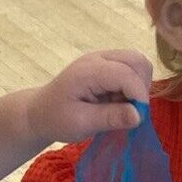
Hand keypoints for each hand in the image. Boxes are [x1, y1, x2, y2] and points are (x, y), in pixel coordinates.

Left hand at [25, 50, 153, 143]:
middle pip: (137, 61)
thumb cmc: (56, 119)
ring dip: (138, 85)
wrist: (40, 112)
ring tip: (122, 105)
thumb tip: (139, 115)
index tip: (137, 118)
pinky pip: (132, 68)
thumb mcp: (80, 124)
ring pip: (138, 62)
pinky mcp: (107, 64)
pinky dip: (133, 85)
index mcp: (88, 71)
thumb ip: (110, 118)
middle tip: (129, 110)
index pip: (126, 74)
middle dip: (141, 87)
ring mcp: (103, 58)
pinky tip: (117, 100)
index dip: (138, 96)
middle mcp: (98, 58)